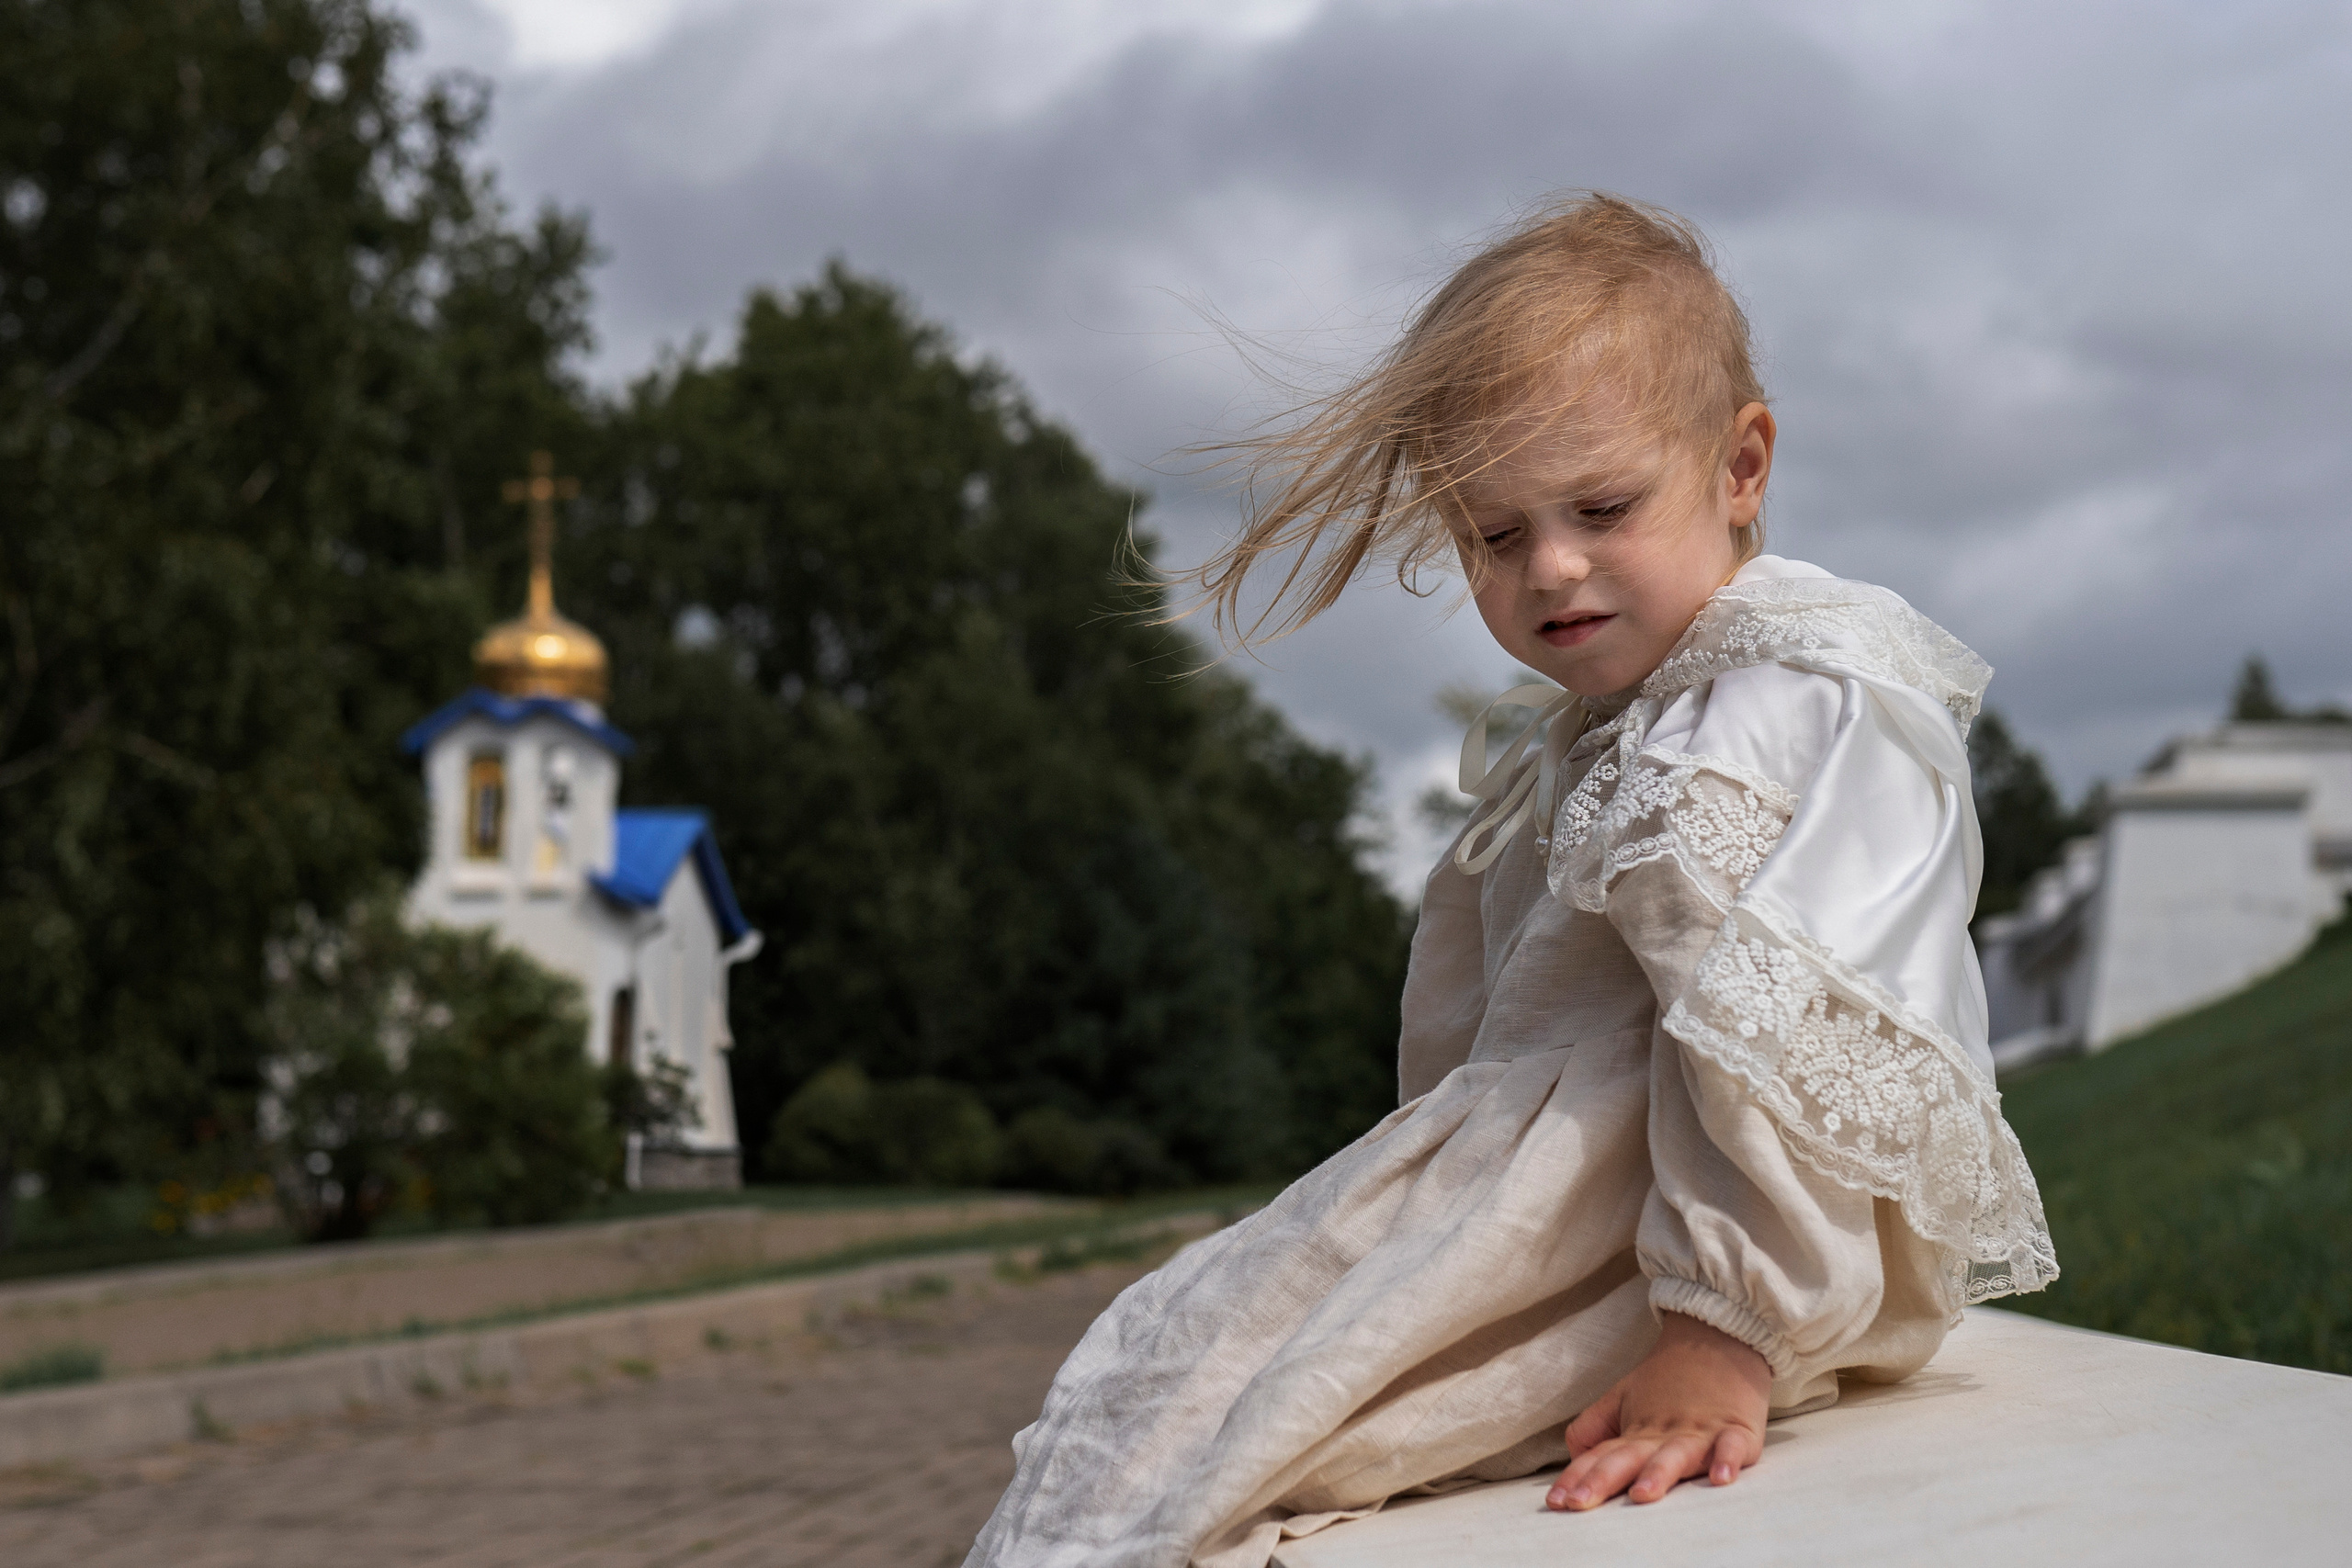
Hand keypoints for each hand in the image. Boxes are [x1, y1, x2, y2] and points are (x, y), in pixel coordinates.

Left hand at [1547, 1310, 1769, 1510]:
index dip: (1577, 1477)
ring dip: (1658, 1474)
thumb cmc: (1668, 1381)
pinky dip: (1728, 1460)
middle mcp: (1662, 1435)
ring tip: (1642, 1495)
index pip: (1600, 1456)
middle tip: (1579, 1502)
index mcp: (1635, 1432)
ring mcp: (1699, 1432)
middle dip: (1602, 1480)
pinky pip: (1732, 1446)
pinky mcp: (1736, 1430)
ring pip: (1675, 1456)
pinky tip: (1721, 1478)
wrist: (1718, 1338)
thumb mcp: (1621, 1400)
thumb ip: (1592, 1430)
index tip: (1555, 1501)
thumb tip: (1572, 1460)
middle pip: (1628, 1458)